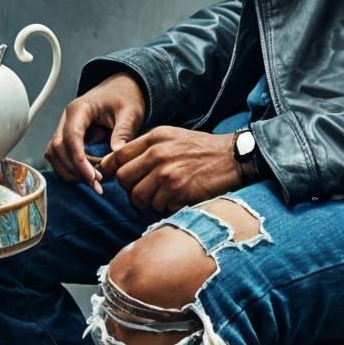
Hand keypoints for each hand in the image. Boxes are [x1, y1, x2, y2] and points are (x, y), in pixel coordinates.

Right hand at [44, 73, 147, 191]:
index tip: (93, 178)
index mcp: (79, 109)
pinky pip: (60, 155)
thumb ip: (123, 133)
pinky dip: (70, 168)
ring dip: (70, 171)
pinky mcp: (68, 137)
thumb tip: (116, 155)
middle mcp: (67, 119)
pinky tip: (88, 175)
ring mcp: (65, 128)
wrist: (122, 89)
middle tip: (97, 184)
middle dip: (74, 169)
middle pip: (57, 148)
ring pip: (54, 154)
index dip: (79, 161)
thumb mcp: (130, 113)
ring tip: (93, 181)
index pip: (71, 138)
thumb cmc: (125, 97)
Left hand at [98, 127, 241, 212]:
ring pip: (138, 197)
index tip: (110, 177)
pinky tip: (175, 200)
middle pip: (124, 178)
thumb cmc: (201, 149)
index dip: (110, 169)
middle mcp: (158, 154)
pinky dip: (164, 207)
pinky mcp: (178, 190)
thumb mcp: (172, 137)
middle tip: (140, 193)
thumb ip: (147, 147)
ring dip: (146, 202)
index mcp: (154, 138)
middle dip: (129, 189)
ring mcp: (167, 173)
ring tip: (160, 198)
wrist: (233, 157)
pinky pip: (158, 206)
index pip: (119, 155)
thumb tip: (118, 162)